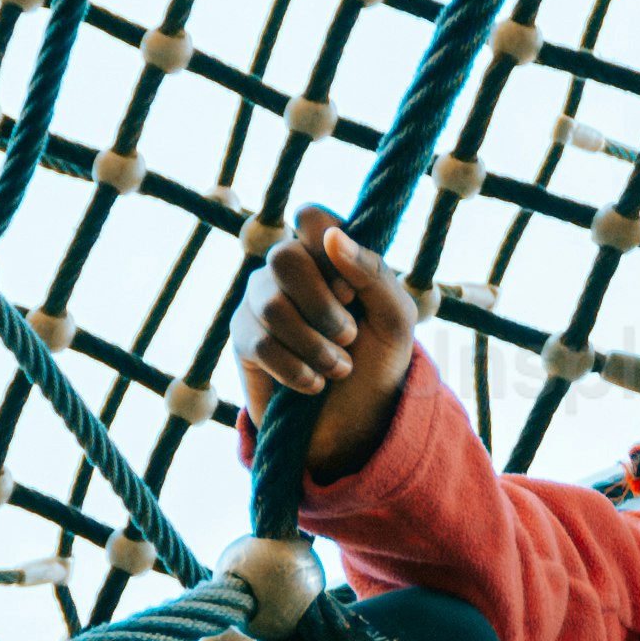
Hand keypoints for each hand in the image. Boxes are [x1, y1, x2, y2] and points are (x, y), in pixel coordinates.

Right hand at [235, 210, 419, 480]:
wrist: (357, 422)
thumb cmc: (380, 361)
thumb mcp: (396, 318)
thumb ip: (374, 273)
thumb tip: (332, 237)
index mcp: (328, 253)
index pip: (312, 218)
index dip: (329, 250)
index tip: (353, 292)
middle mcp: (288, 269)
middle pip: (283, 257)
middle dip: (323, 306)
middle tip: (349, 335)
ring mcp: (260, 301)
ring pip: (272, 306)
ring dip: (315, 346)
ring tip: (338, 367)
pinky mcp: (243, 339)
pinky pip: (260, 345)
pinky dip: (297, 370)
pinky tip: (314, 384)